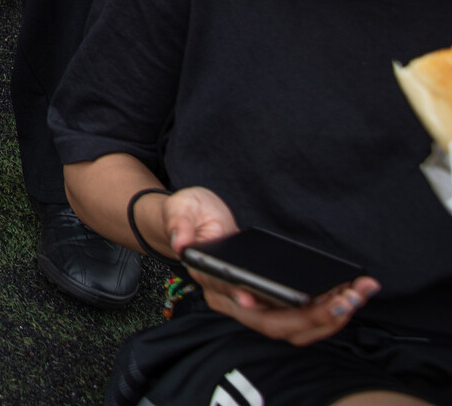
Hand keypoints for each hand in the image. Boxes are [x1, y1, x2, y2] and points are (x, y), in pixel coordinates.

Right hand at [150, 186, 379, 345]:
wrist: (194, 223)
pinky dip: (327, 312)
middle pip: (273, 324)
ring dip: (328, 318)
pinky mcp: (270, 302)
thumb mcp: (181, 209)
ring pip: (292, 328)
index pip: (233, 300)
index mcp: (209, 279)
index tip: (269, 301)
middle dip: (313, 317)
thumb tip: (182, 242)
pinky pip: (300, 318)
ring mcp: (252, 306)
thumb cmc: (189, 216)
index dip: (254, 305)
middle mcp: (230, 301)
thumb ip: (180, 223)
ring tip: (357, 295)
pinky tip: (349, 294)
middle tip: (345, 299)